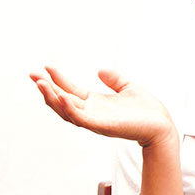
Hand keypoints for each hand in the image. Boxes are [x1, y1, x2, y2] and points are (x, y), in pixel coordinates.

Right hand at [30, 67, 174, 146]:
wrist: (162, 125)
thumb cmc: (147, 110)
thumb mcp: (128, 87)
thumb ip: (114, 79)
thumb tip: (100, 70)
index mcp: (95, 103)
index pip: (70, 90)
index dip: (57, 80)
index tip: (45, 67)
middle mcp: (91, 113)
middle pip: (62, 101)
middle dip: (46, 89)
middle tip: (32, 74)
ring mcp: (95, 121)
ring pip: (67, 111)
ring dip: (52, 98)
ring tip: (41, 84)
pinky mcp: (103, 126)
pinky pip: (81, 119)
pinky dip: (70, 109)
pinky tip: (62, 97)